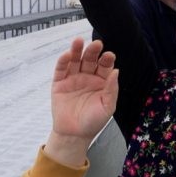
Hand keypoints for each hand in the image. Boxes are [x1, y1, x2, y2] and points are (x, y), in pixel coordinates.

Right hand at [45, 38, 117, 166]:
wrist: (74, 135)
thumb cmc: (93, 122)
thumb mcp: (107, 107)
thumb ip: (112, 90)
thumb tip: (116, 71)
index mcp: (101, 81)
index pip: (105, 66)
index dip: (107, 59)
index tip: (109, 55)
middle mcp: (87, 77)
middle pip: (90, 60)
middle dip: (93, 51)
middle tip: (97, 44)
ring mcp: (73, 78)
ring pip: (75, 61)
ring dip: (77, 50)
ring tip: (79, 41)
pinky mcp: (59, 83)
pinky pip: (61, 69)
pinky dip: (63, 61)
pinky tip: (68, 54)